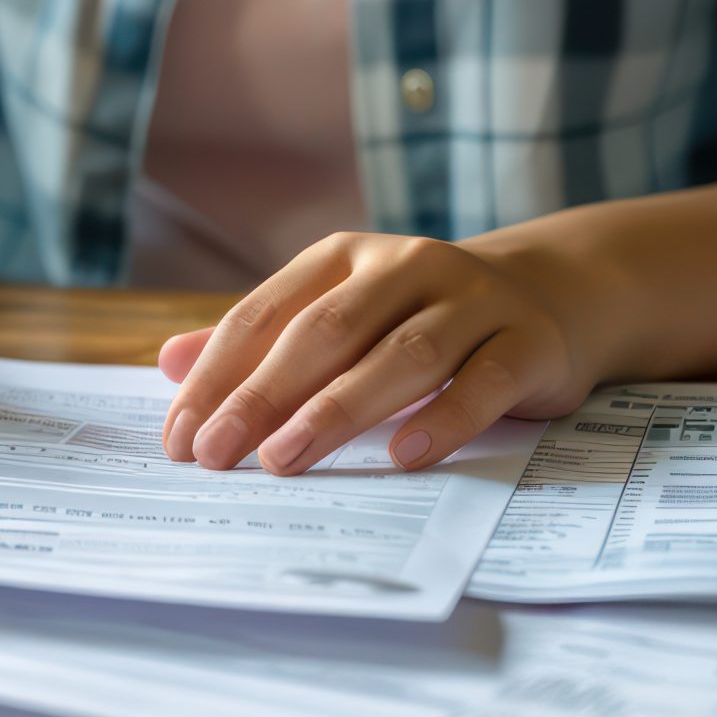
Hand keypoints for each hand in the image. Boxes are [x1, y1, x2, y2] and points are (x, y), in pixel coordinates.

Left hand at [158, 233, 606, 475]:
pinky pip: (484, 382)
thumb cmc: (415, 317)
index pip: (265, 314)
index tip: (181, 437)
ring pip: (402, 355)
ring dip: (338, 410)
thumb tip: (168, 364)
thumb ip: (260, 341)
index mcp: (344, 258)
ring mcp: (473, 300)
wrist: (549, 295)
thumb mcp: (336, 315)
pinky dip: (444, 418)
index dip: (217, 376)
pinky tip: (405, 455)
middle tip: (216, 454)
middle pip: (326, 332)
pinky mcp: (527, 342)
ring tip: (286, 459)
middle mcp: (406, 266)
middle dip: (263, 396)